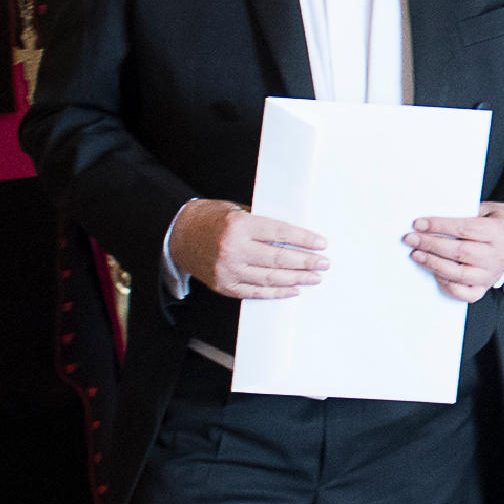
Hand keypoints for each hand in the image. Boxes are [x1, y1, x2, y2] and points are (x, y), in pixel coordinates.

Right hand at [175, 199, 327, 299]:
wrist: (179, 235)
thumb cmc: (211, 219)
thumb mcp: (237, 211)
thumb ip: (263, 223)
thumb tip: (296, 236)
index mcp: (239, 226)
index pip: (280, 234)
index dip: (304, 240)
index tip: (321, 244)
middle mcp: (233, 249)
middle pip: (278, 259)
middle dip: (306, 262)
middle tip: (323, 264)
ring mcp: (228, 270)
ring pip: (270, 278)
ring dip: (297, 279)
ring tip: (314, 277)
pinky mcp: (224, 285)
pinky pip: (255, 291)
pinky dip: (276, 292)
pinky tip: (292, 289)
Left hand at [407, 202, 503, 302]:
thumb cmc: (496, 220)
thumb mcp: (485, 210)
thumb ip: (463, 215)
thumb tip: (430, 222)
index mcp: (500, 232)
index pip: (466, 229)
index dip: (440, 226)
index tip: (419, 223)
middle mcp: (498, 256)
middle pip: (460, 252)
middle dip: (431, 245)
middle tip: (411, 239)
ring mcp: (492, 274)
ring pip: (459, 274)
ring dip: (434, 264)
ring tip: (416, 255)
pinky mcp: (485, 287)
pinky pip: (464, 294)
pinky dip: (446, 285)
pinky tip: (433, 272)